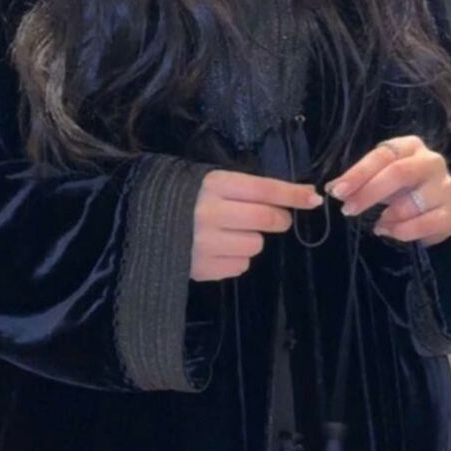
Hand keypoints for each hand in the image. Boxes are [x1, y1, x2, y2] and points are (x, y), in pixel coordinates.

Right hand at [191, 169, 323, 281]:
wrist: (136, 223)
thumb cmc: (179, 197)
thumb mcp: (207, 181)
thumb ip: (245, 189)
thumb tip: (296, 195)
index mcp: (212, 185)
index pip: (264, 189)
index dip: (292, 194)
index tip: (314, 199)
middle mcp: (210, 213)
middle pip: (266, 219)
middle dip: (279, 219)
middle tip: (276, 218)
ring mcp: (205, 244)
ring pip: (255, 245)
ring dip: (252, 239)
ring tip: (229, 233)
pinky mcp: (202, 269)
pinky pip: (239, 265)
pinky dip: (235, 258)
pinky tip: (216, 249)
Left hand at [324, 135, 450, 247]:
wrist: (435, 207)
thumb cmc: (402, 187)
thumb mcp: (380, 178)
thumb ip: (359, 181)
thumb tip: (332, 188)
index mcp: (410, 146)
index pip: (383, 155)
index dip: (358, 173)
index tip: (338, 191)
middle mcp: (432, 161)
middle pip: (399, 173)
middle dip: (369, 193)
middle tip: (348, 210)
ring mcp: (446, 187)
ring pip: (413, 201)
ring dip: (389, 215)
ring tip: (377, 225)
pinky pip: (427, 223)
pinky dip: (404, 231)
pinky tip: (391, 231)